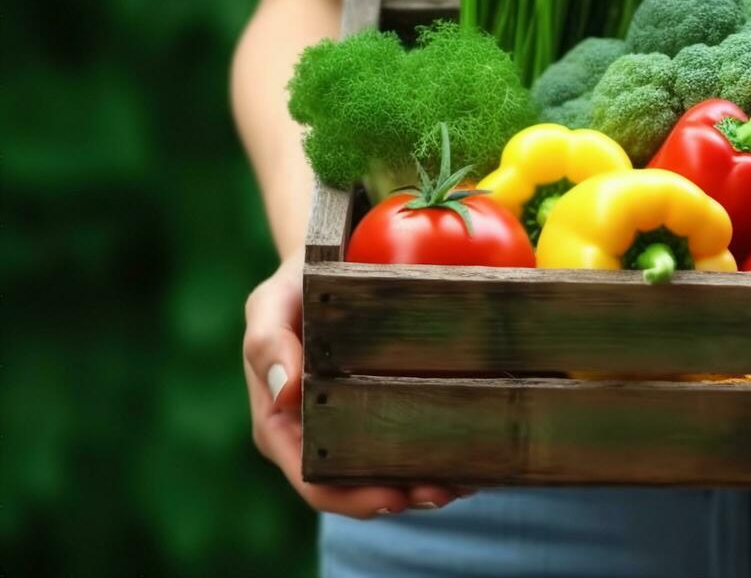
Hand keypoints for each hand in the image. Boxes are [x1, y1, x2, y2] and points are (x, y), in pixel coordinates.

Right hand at [244, 253, 464, 517]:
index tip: (396, 496)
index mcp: (282, 424)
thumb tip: (284, 393)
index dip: (353, 498)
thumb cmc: (295, 286)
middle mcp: (314, 434)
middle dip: (401, 495)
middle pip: (357, 486)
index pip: (314, 480)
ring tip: (467, 479)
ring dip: (425, 482)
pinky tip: (471, 456)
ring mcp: (348, 424)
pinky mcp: (379, 407)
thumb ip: (268, 342)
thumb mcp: (271, 304)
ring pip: (387, 471)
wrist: (326, 265)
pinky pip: (404, 440)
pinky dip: (437, 453)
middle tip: (446, 490)